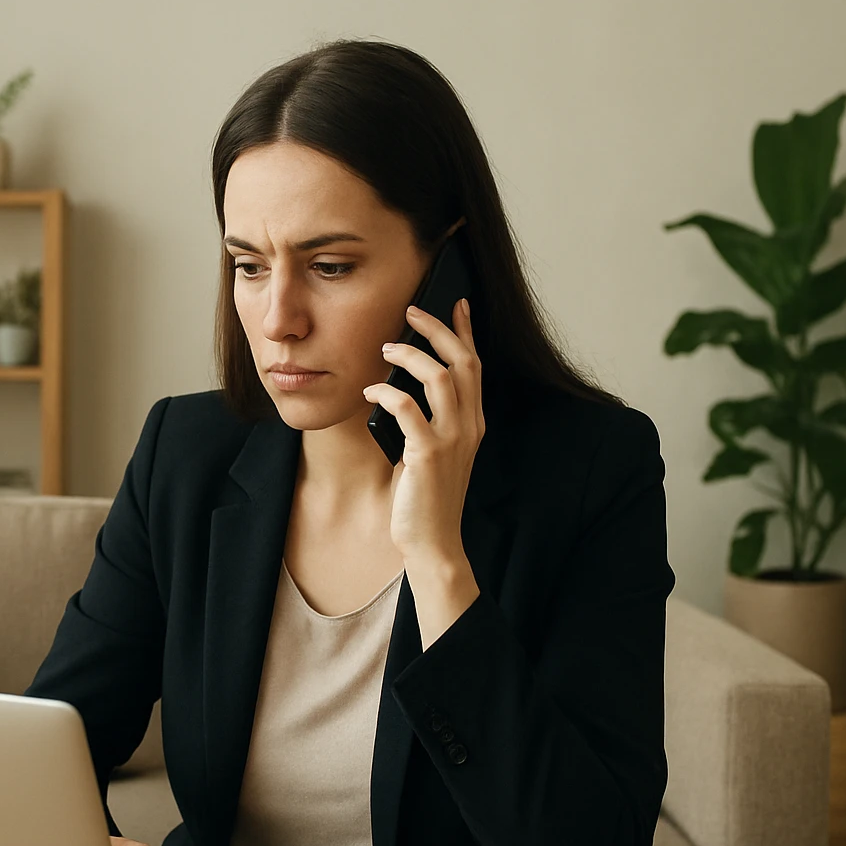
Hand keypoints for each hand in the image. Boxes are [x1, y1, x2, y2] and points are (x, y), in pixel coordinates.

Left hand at [364, 299, 483, 643]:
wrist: (432, 542)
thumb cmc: (426, 498)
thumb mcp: (435, 452)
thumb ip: (430, 421)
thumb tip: (403, 387)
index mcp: (474, 423)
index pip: (475, 366)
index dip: (466, 331)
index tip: (455, 303)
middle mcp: (470, 426)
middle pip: (462, 362)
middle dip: (437, 330)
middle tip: (412, 311)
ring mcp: (452, 440)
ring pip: (439, 378)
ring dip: (410, 356)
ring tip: (387, 347)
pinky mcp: (428, 454)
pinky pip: (408, 408)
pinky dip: (387, 392)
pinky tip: (370, 390)